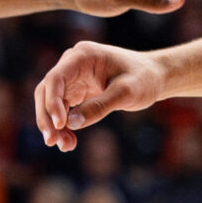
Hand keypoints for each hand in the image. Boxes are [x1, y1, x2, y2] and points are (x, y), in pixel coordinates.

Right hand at [35, 44, 167, 149]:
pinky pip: (62, 110)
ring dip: (54, 126)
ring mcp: (73, 77)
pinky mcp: (77, 91)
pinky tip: (69, 142)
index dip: (52, 103)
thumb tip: (71, 123)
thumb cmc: (144, 79)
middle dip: (47, 118)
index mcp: (83, 56)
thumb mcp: (126, 93)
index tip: (60, 125)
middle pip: (46, 91)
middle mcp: (72, 64)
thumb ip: (100, 106)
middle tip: (52, 142)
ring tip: (65, 146)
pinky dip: (64, 126)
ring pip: (51, 103)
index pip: (56, 79)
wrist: (155, 77)